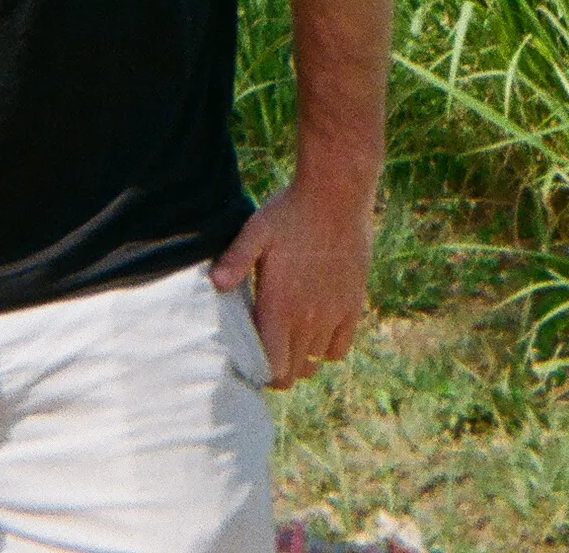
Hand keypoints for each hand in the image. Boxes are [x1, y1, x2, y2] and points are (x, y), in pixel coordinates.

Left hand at [208, 177, 373, 387]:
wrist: (337, 194)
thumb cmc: (291, 211)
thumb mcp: (256, 231)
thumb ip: (235, 260)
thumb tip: (215, 283)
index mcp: (279, 307)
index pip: (273, 369)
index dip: (261, 374)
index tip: (252, 361)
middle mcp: (307, 318)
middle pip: (293, 373)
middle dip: (278, 370)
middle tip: (267, 353)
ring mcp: (333, 313)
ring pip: (315, 362)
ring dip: (301, 358)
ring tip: (290, 341)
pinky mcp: (353, 304)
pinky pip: (340, 348)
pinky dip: (327, 347)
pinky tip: (317, 329)